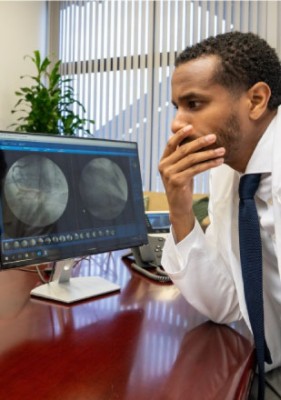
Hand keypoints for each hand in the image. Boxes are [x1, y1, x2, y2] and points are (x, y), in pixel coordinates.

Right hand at [158, 125, 224, 240]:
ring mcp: (169, 174)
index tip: (192, 126)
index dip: (181, 134)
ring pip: (192, 159)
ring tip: (221, 151)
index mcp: (163, 161)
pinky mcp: (177, 181)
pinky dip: (209, 164)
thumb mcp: (180, 170)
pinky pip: (196, 169)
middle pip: (184, 150)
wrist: (179, 207)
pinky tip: (218, 162)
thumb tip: (196, 142)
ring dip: (209, 154)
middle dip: (200, 142)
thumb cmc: (182, 187)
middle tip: (214, 137)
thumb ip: (182, 158)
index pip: (171, 143)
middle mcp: (164, 166)